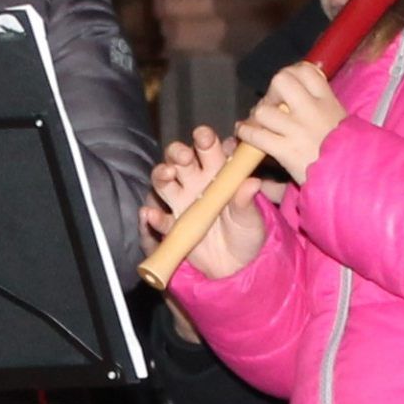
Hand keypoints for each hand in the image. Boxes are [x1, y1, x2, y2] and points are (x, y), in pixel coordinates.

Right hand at [146, 123, 264, 278]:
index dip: (204, 139)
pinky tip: (151, 214)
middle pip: (180, 159)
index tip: (204, 137)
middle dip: (179, 153)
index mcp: (218, 173)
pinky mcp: (172, 225)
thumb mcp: (251, 218)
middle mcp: (196, 182)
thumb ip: (247, 200)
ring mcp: (181, 202)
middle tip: (185, 157)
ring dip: (162, 174)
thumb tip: (252, 182)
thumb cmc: (247, 234)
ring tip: (167, 174)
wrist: (237, 266)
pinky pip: (160, 219)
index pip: (208, 149)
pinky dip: (153, 217)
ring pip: (164, 181)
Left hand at [236, 61, 348, 184]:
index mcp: (328, 100)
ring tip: (259, 123)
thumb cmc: (349, 151)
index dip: (292, 73)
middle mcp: (311, 110)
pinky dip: (246, 133)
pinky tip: (245, 134)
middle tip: (273, 105)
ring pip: (263, 109)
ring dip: (257, 116)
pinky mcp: (286, 151)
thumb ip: (324, 104)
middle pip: (281, 80)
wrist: (354, 177)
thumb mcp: (342, 119)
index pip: (306, 70)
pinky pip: (256, 135)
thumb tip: (304, 89)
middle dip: (272, 91)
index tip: (288, 87)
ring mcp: (297, 130)